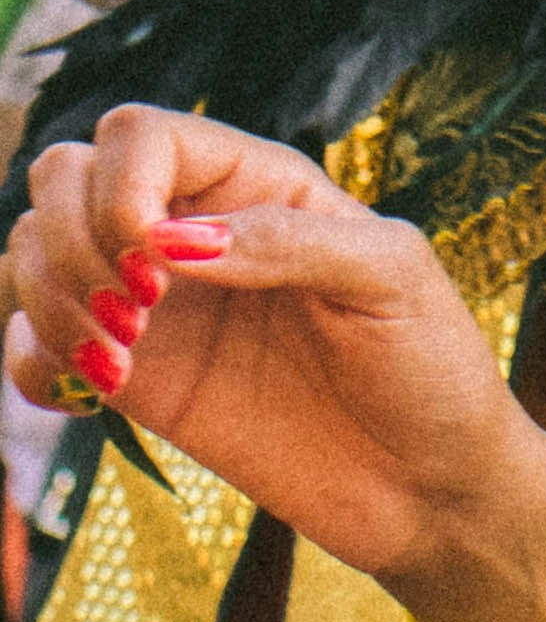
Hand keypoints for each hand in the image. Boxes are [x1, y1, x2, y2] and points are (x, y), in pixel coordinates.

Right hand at [5, 105, 545, 621]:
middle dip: (70, 240)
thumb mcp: (389, 277)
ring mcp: (157, 307)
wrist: (427, 486)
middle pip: (64, 177)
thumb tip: (172, 239)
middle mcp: (195, 232)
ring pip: (34, 253)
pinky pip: (34, 348)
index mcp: (260, 184)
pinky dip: (29, 363)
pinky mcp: (137, 383)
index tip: (147, 256)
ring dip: (47, 301)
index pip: (138, 135)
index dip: (118, 182)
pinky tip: (89, 392)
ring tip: (117, 358)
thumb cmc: (429, 363)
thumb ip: (288, 242)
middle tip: (134, 315)